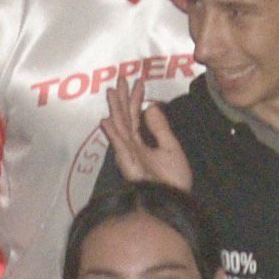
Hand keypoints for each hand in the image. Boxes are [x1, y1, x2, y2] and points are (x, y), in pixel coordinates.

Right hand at [102, 75, 192, 189]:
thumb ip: (159, 128)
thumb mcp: (169, 147)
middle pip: (124, 118)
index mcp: (140, 142)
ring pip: (120, 127)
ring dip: (115, 109)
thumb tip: (151, 106)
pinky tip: (106, 120)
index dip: (136, 98)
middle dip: (121, 98)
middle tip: (120, 78)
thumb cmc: (171, 179)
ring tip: (111, 92)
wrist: (172, 199)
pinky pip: (120, 146)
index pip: (136, 115)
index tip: (138, 81)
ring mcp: (128, 154)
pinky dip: (113, 133)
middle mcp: (131, 146)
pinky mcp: (128, 164)